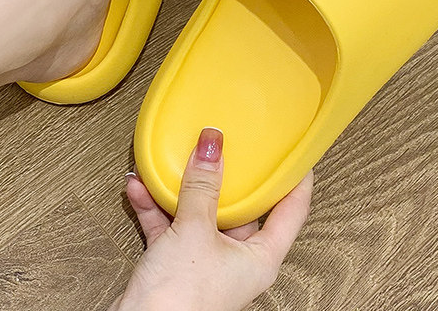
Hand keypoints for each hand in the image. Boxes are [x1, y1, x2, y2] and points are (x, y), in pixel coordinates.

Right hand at [111, 128, 312, 310]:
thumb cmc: (180, 301)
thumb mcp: (194, 230)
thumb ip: (202, 185)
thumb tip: (213, 146)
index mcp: (260, 257)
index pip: (291, 211)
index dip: (296, 179)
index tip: (296, 150)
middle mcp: (237, 260)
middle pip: (240, 207)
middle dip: (226, 175)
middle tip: (226, 143)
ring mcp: (207, 262)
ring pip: (201, 213)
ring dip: (182, 188)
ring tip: (174, 158)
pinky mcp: (177, 266)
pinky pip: (170, 226)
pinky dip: (156, 206)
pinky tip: (141, 187)